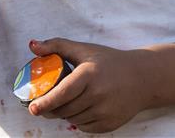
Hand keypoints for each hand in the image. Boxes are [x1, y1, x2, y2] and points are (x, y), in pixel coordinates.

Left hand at [27, 38, 146, 133]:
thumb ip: (57, 46)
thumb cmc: (109, 61)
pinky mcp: (110, 124)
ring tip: (66, 103)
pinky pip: (84, 127)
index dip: (46, 102)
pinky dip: (78, 121)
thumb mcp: (84, 49)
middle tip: (43, 104)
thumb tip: (32, 46)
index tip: (33, 108)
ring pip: (72, 120)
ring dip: (64, 114)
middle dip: (50, 109)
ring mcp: (105, 112)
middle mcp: (98, 95)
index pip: (63, 92)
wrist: (143, 77)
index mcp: (89, 75)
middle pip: (64, 110)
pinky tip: (81, 109)